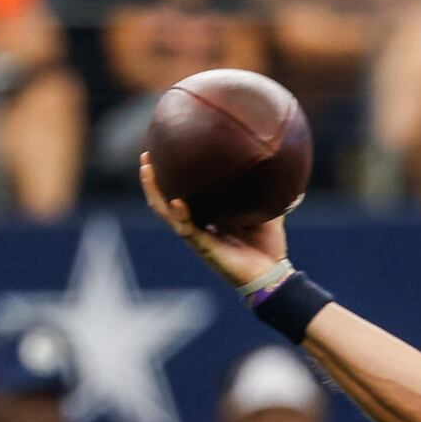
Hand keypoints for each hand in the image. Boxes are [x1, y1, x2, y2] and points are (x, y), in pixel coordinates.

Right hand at [139, 154, 287, 290]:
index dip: (170, 174)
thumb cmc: (267, 244)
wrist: (272, 273)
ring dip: (154, 192)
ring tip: (147, 171)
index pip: (182, 191)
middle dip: (152, 179)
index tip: (163, 149)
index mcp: (207, 215)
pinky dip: (180, 215)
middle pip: (164, 200)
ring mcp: (197, 236)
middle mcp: (197, 224)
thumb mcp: (266, 209)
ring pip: (166, 213)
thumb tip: (275, 160)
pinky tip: (176, 202)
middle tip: (145, 156)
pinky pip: (187, 229)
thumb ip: (266, 189)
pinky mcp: (204, 247)